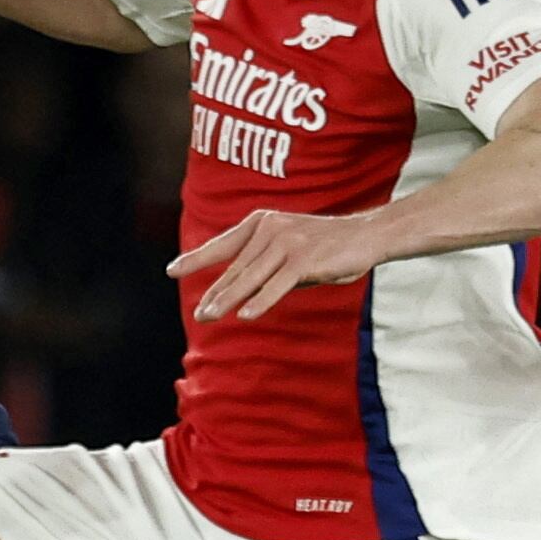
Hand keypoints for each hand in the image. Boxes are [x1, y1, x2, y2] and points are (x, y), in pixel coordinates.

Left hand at [170, 208, 392, 322]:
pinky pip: (276, 284)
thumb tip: (236, 292)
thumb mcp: (288, 249)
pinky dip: (260, 301)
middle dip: (215, 293)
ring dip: (227, 300)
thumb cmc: (326, 246)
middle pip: (235, 268)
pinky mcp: (304, 259)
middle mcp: (269, 229)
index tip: (173, 270)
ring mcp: (286, 243)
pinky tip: (244, 315)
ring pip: (249, 277)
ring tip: (208, 317)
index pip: (223, 244)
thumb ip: (263, 264)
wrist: (367, 235)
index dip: (197, 258)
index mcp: (262, 222)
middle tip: (199, 315)